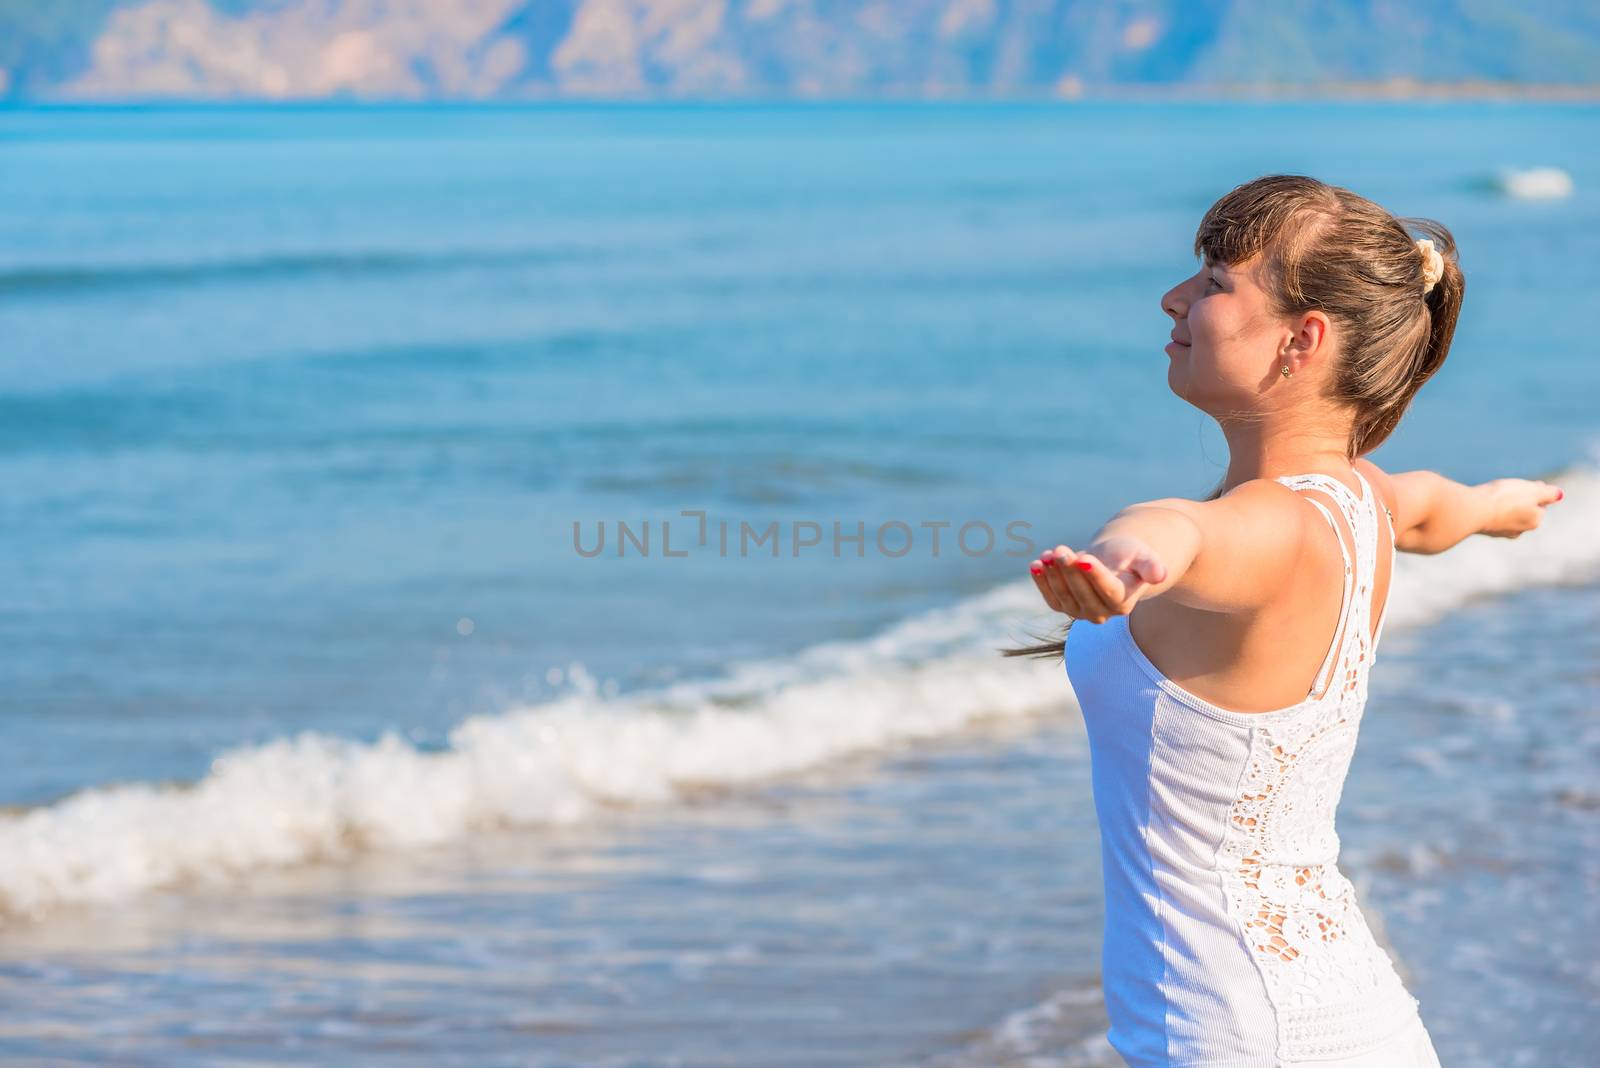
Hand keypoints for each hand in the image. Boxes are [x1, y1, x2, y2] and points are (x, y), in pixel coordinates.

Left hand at [1030, 535, 1168, 622]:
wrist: (1113, 560)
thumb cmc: (1130, 555)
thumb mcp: (1142, 555)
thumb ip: (1150, 565)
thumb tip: (1160, 575)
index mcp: (1123, 602)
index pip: (1108, 590)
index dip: (1095, 575)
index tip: (1084, 557)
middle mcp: (1102, 613)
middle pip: (1083, 594)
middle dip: (1070, 571)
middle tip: (1061, 550)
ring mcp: (1081, 612)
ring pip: (1064, 596)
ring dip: (1053, 576)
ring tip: (1048, 554)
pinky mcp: (1064, 606)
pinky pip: (1051, 597)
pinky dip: (1042, 581)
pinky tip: (1036, 564)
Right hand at [1481, 478, 1563, 537]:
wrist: (1471, 510)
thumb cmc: (1504, 499)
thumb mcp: (1532, 491)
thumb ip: (1549, 493)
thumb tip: (1559, 495)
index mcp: (1535, 521)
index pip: (1540, 505)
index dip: (1532, 492)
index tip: (1522, 485)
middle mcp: (1519, 531)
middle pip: (1524, 512)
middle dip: (1518, 502)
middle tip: (1507, 489)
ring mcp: (1500, 533)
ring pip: (1507, 516)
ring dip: (1503, 507)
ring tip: (1493, 495)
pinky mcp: (1483, 531)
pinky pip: (1491, 519)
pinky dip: (1489, 511)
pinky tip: (1481, 503)